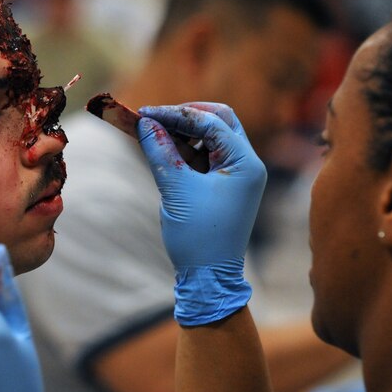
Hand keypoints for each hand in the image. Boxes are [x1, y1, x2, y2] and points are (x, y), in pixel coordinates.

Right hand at [137, 102, 266, 325]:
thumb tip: (144, 123)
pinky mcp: (224, 186)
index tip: (144, 113)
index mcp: (245, 163)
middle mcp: (247, 164)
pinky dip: (185, 151)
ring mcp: (237, 175)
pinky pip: (206, 157)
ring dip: (183, 133)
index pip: (211, 123)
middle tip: (154, 118)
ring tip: (153, 135)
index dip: (175, 114)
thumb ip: (160, 151)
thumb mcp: (175, 189)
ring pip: (211, 138)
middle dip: (185, 117)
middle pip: (219, 121)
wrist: (209, 278)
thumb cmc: (198, 236)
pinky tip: (163, 150)